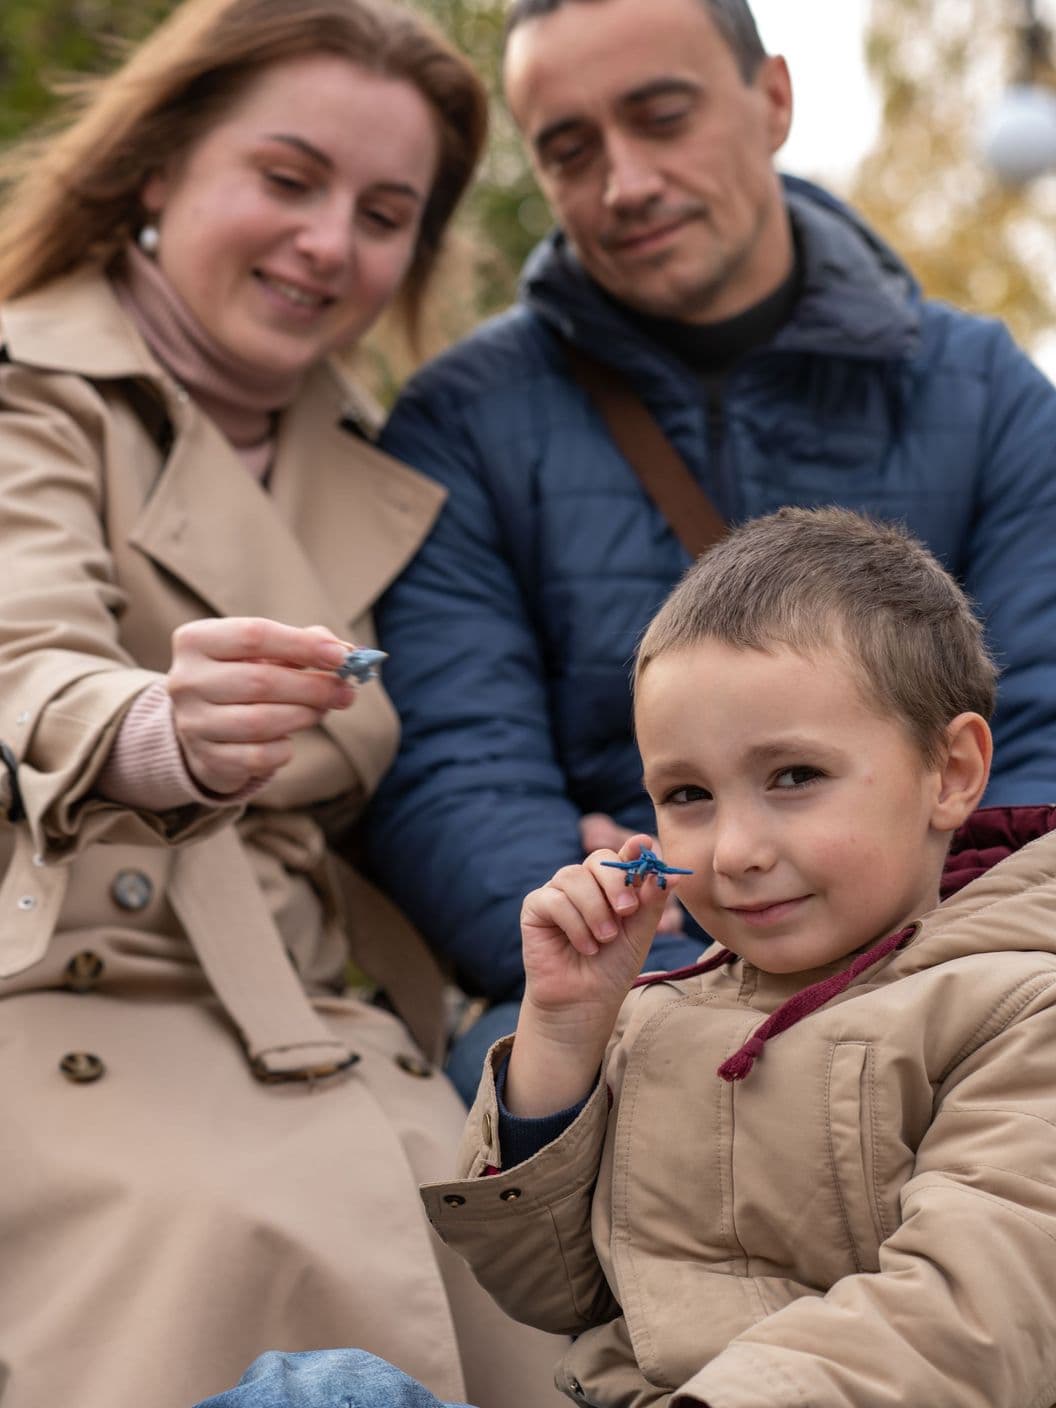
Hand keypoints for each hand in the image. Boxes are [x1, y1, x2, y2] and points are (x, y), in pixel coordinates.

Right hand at [167, 618, 354, 794]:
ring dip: (304, 715)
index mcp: (196, 640)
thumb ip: (305, 643)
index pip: (254, 635)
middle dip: (313, 687)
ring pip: (260, 722)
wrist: (206, 724)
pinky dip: (284, 748)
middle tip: (345, 691)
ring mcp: (192, 722)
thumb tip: (344, 653)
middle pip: (260, 681)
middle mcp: (185, 680)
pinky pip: (259, 756)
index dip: (303, 645)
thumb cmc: (244, 675)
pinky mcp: (207, 758)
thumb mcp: (266, 651)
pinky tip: (289, 738)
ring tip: (321, 710)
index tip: (341, 656)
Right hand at [509, 835, 679, 1114]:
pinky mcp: (536, 907)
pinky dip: (574, 925)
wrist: (585, 1002)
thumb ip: (651, 902)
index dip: (633, 849)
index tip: (643, 846)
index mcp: (611, 884)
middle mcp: (585, 882)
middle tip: (626, 911)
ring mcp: (558, 892)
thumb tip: (673, 873)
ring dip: (595, 911)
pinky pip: (555, 900)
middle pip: (598, 859)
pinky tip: (585, 947)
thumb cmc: (613, 967)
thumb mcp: (639, 933)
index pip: (622, 855)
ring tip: (604, 940)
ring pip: (575, 878)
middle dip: (615, 882)